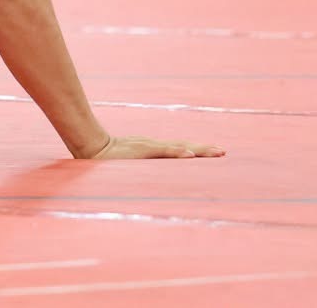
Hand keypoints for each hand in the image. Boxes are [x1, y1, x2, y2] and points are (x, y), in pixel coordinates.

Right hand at [80, 134, 225, 159]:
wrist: (92, 146)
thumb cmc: (111, 157)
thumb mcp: (131, 162)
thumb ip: (144, 164)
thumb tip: (160, 171)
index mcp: (155, 150)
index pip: (182, 150)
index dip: (200, 151)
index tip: (218, 153)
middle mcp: (156, 146)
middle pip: (185, 147)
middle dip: (205, 151)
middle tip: (224, 152)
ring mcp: (150, 147)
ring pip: (179, 148)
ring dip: (198, 150)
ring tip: (215, 153)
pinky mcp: (143, 150)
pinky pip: (163, 151)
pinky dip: (177, 153)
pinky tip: (189, 155)